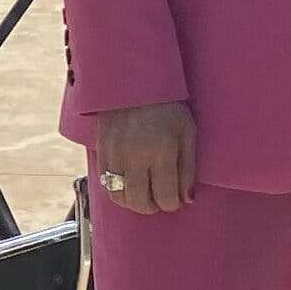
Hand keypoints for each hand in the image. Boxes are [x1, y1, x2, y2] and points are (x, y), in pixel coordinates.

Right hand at [88, 100, 197, 215]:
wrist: (134, 82)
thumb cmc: (166, 105)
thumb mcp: (187, 131)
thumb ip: (188, 167)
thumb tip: (186, 198)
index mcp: (162, 150)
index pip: (165, 196)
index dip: (172, 204)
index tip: (175, 199)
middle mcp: (136, 155)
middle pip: (140, 202)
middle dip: (153, 207)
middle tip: (159, 200)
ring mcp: (115, 154)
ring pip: (120, 197)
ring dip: (133, 202)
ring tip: (143, 195)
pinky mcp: (101, 151)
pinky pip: (105, 184)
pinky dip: (117, 191)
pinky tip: (128, 185)